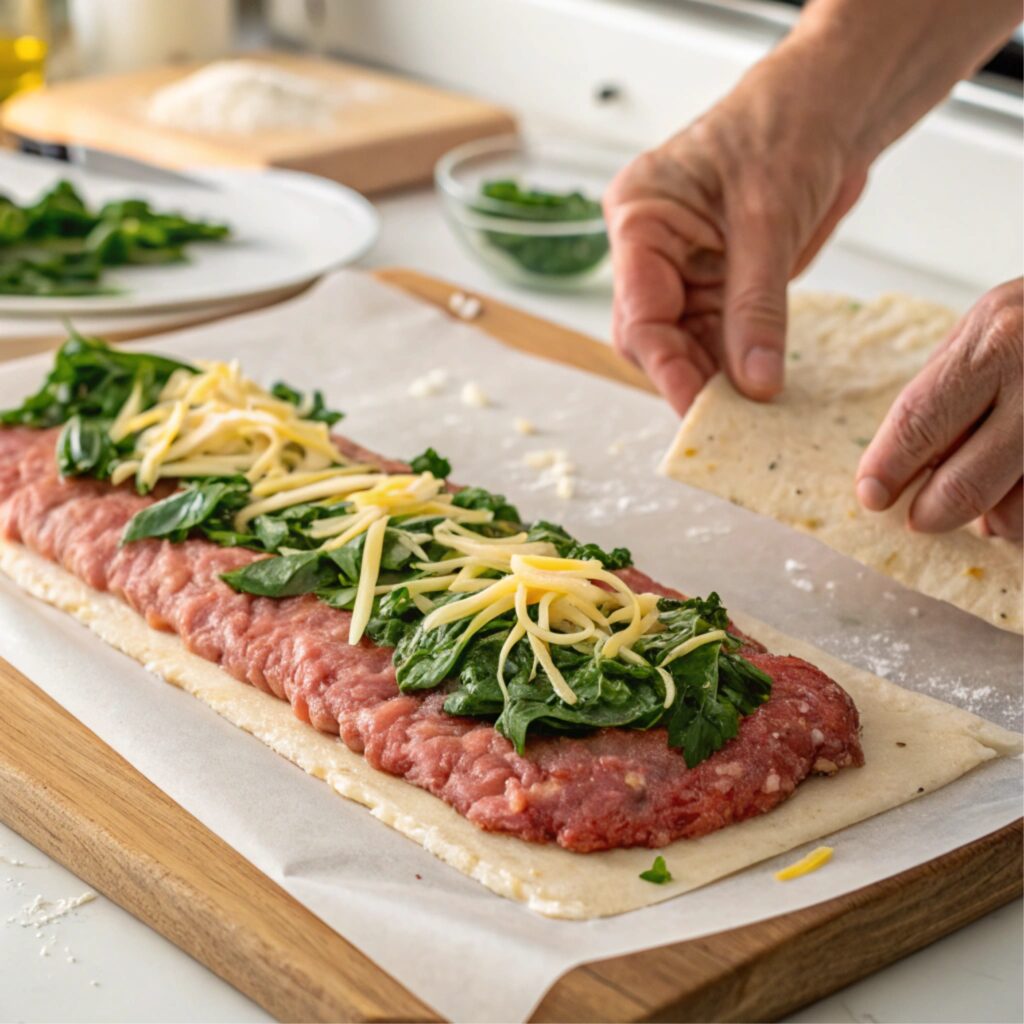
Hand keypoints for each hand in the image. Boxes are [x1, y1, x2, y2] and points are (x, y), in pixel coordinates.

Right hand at [604, 48, 867, 414]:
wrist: (832, 105)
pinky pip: (721, 340)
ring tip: (748, 418)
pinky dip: (740, 368)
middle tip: (726, 422)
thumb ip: (756, 305)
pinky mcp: (718, 287)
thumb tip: (755, 384)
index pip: (638, 307)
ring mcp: (684, 272)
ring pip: (686, 346)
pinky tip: (760, 394)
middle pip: (653, 336)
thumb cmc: (787, 127)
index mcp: (640, 218)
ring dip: (716, 381)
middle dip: (687, 377)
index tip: (695, 407)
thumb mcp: (769, 218)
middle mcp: (652, 252)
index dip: (664, 363)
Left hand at [856, 279, 1022, 539]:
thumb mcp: (990, 332)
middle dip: (932, 513)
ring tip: (991, 497)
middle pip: (965, 483)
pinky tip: (1020, 492)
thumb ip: (945, 393)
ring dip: (994, 519)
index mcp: (996, 343)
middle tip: (922, 517)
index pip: (921, 420)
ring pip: (1015, 514)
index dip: (888, 468)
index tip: (872, 496)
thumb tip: (902, 470)